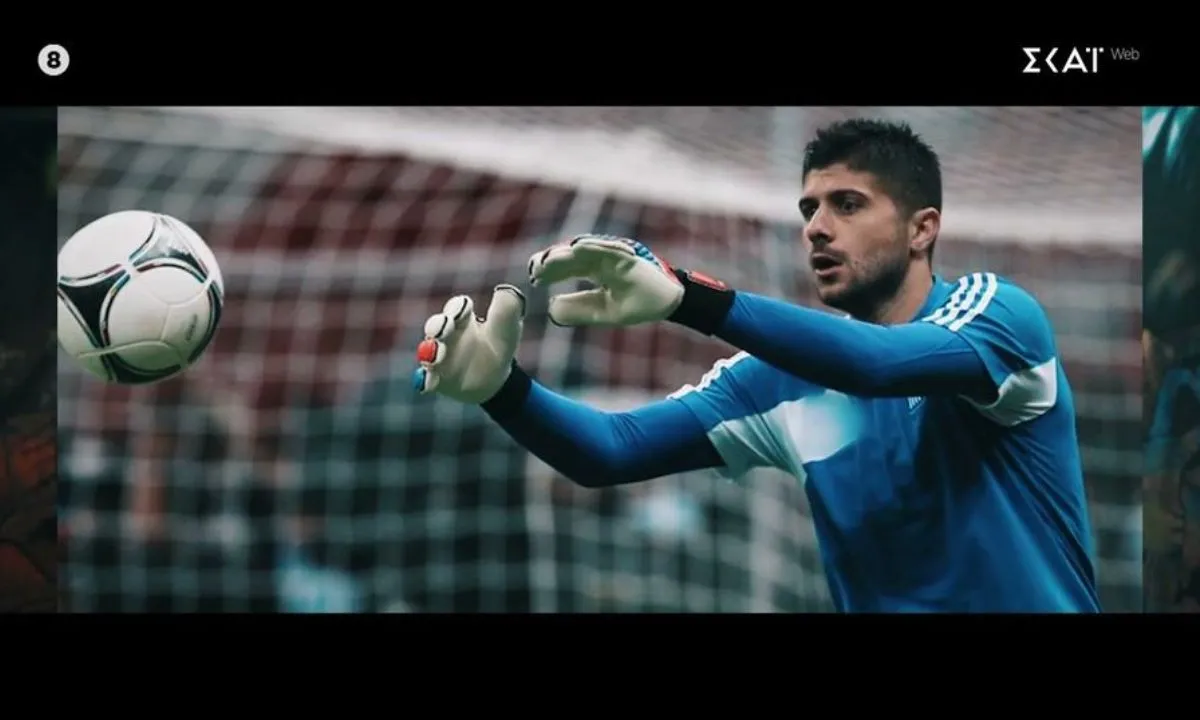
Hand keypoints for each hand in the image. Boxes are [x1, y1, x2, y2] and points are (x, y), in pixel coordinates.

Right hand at [413, 284, 525, 403]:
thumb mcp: (508, 328)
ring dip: (430, 353)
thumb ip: (507, 309)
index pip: (457, 307)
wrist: (497, 378)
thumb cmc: (499, 345)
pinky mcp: (436, 377)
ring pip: (429, 351)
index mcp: (463, 317)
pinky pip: (427, 378)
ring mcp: (439, 356)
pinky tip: (429, 383)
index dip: (458, 307)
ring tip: (435, 358)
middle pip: (436, 325)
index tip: (463, 309)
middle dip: (437, 326)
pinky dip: (426, 380)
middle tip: (440, 331)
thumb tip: (504, 291)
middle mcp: (446, 334)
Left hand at [527, 234, 684, 326]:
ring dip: (566, 254)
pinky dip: (594, 247)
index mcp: (595, 271)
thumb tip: (551, 307)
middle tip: (534, 269)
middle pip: (572, 257)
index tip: (533, 279)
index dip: (550, 272)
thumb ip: (580, 309)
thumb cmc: (638, 305)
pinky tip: (575, 248)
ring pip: (586, 251)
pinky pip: (609, 248)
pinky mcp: (629, 256)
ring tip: (548, 261)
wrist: (668, 303)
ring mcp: (615, 256)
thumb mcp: (604, 311)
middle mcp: (602, 260)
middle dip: (553, 262)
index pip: (567, 269)